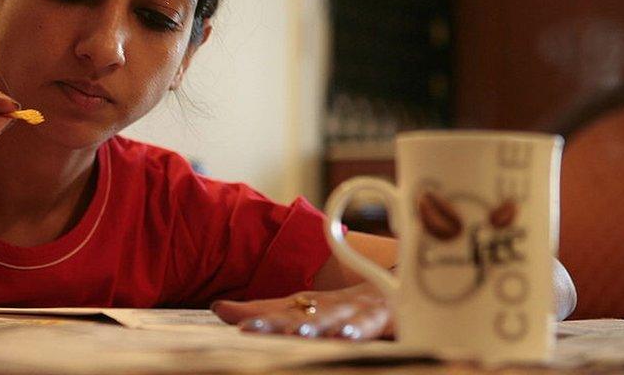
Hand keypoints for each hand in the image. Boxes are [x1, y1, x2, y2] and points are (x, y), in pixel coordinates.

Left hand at [212, 282, 393, 339]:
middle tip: (249, 329)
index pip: (277, 309)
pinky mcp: (386, 317)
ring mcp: (357, 311)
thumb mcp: (308, 310)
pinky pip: (371, 325)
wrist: (404, 289)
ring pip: (334, 318)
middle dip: (276, 322)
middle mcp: (331, 306)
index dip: (254, 314)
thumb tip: (218, 307)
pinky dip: (359, 328)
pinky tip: (346, 335)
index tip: (224, 314)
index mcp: (311, 305)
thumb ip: (265, 312)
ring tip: (297, 335)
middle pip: (301, 313)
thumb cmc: (348, 308)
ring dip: (315, 326)